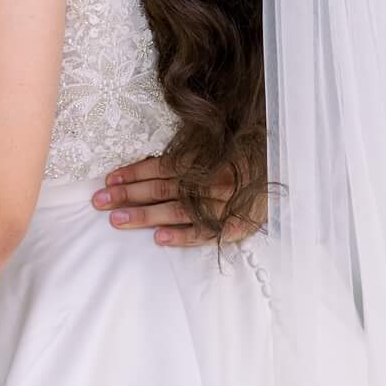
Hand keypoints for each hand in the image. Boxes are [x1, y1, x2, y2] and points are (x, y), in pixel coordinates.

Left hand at [94, 155, 260, 245]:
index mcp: (204, 160)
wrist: (287, 170)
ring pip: (177, 210)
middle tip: (99, 202)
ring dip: (145, 216)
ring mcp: (223, 203)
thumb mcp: (217, 146)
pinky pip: (206, 232)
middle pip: (161, 188)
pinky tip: (159, 239)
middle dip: (127, 195)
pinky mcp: (236, 223)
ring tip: (117, 220)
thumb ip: (188, 153)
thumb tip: (150, 162)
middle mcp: (210, 180)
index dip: (132, 173)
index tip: (107, 180)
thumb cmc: (243, 158)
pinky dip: (183, 236)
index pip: (160, 167)